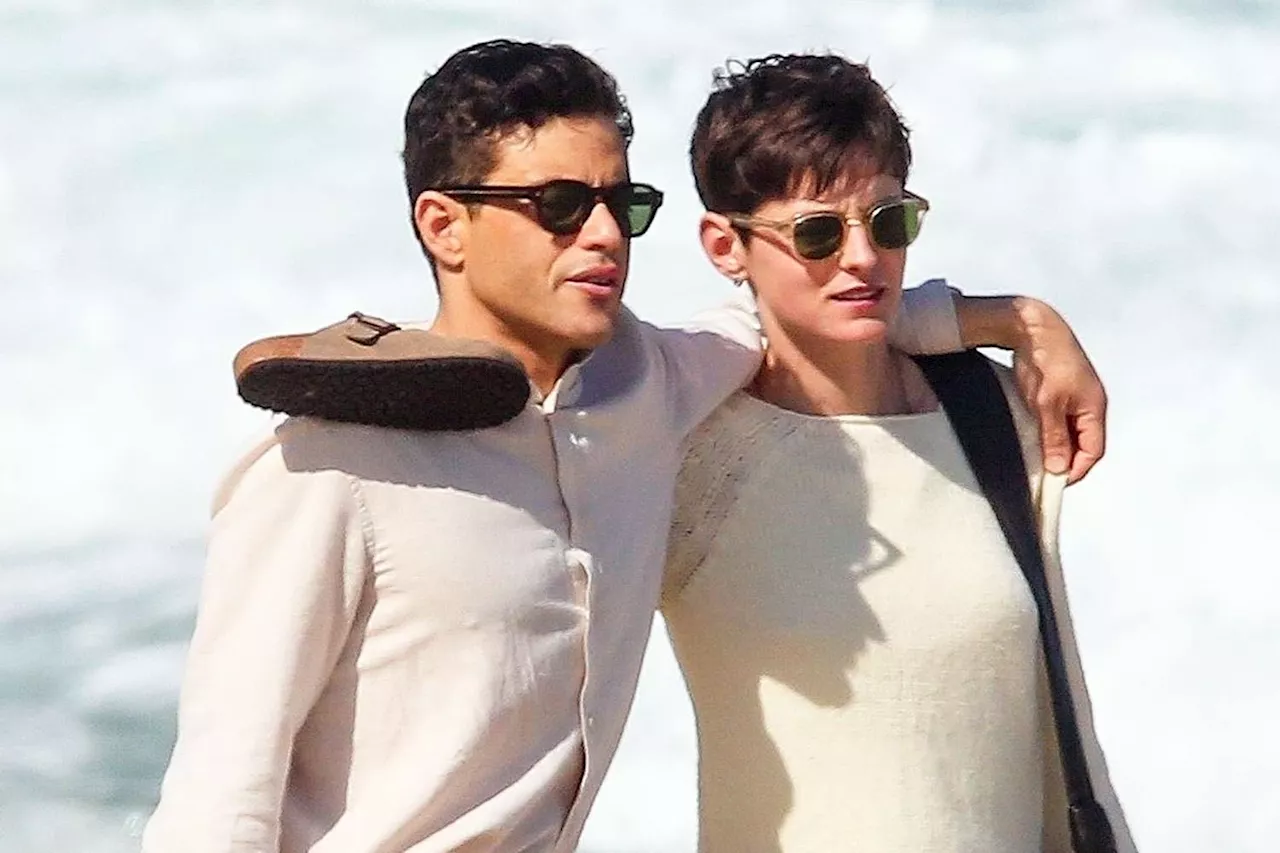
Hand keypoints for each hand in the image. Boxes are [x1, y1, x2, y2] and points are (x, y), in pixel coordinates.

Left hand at [1007, 297, 1106, 483]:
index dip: (1076, 470)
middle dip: (1065, 461)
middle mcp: (1090, 404)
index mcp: (1094, 407)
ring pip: (1070, 433)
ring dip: (1055, 447)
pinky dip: (1048, 433)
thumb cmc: (1044, 360)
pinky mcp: (1060, 393)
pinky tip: (1031, 439)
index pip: (1093, 451)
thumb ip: (1053, 436)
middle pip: (1083, 444)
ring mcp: (1075, 398)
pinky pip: (1059, 421)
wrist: (1032, 327)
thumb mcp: (1046, 404)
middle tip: (1042, 476)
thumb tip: (1058, 468)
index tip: (1054, 484)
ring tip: (1035, 460)